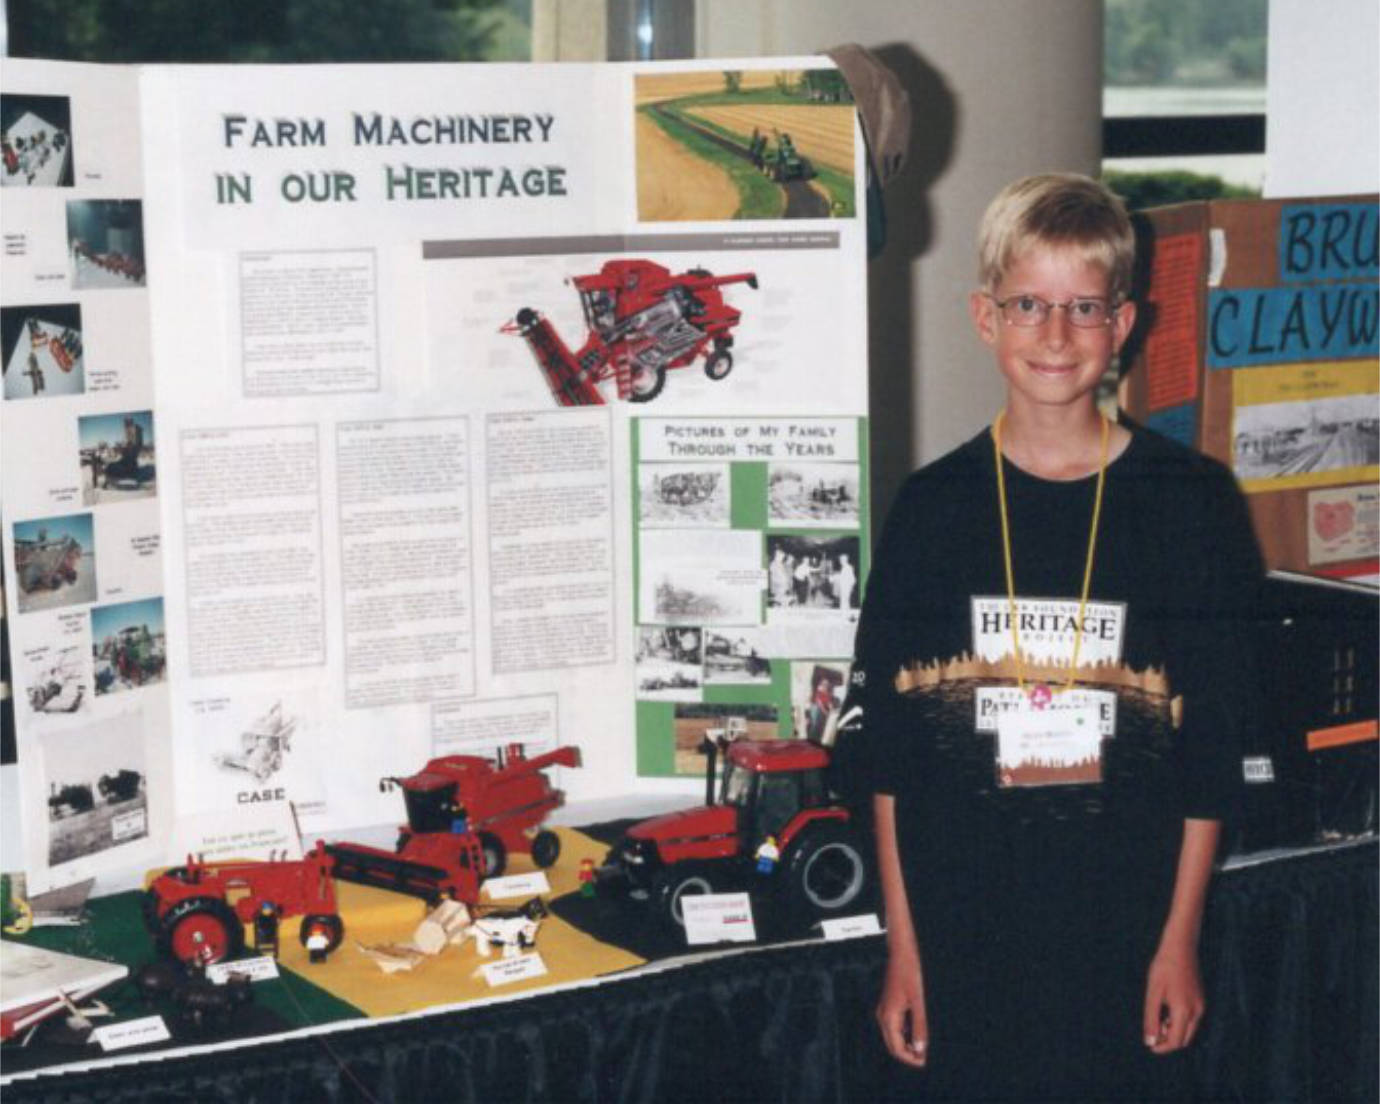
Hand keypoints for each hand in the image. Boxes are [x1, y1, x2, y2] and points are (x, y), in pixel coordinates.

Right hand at [876, 951, 928, 1066]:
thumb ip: (919, 1027)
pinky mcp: (888, 1005)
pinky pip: (894, 1027)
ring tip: (922, 1048)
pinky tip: (916, 1034)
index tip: (924, 1062)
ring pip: (892, 1037)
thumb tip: (921, 1049)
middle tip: (924, 1058)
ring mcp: (884, 1010)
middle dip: (907, 1054)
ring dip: (905, 1045)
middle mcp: (883, 1016)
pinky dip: (904, 1035)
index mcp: (889, 1017)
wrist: (901, 953)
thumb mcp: (918, 1002)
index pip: (896, 1048)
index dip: (909, 1058)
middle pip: (892, 1045)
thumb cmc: (910, 974)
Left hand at [1142, 944, 1204, 1053]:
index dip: (1162, 1047)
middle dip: (1169, 1041)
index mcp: (1184, 1011)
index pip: (1176, 1041)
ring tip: (1157, 1021)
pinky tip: (1166, 1012)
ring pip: (1189, 1030)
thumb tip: (1149, 1041)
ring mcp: (1201, 1005)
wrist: (1180, 947)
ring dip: (1174, 1032)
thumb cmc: (1163, 968)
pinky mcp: (1201, 999)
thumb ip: (1151, 1018)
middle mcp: (1197, 1011)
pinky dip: (1180, 1022)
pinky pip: (1192, 1019)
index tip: (1149, 1045)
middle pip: (1184, 1039)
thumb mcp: (1153, 993)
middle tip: (1151, 1034)